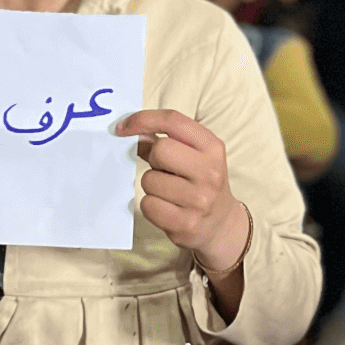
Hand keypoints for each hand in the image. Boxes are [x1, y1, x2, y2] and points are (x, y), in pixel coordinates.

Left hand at [116, 109, 250, 270]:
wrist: (222, 225)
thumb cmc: (200, 183)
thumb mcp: (194, 156)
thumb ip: (166, 141)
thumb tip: (136, 132)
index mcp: (212, 147)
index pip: (173, 121)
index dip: (143, 119)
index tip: (122, 127)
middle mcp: (210, 172)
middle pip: (160, 150)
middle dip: (154, 159)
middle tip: (164, 170)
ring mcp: (200, 200)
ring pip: (149, 180)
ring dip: (152, 185)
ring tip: (169, 192)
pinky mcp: (186, 224)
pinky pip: (148, 205)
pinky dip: (150, 206)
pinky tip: (166, 208)